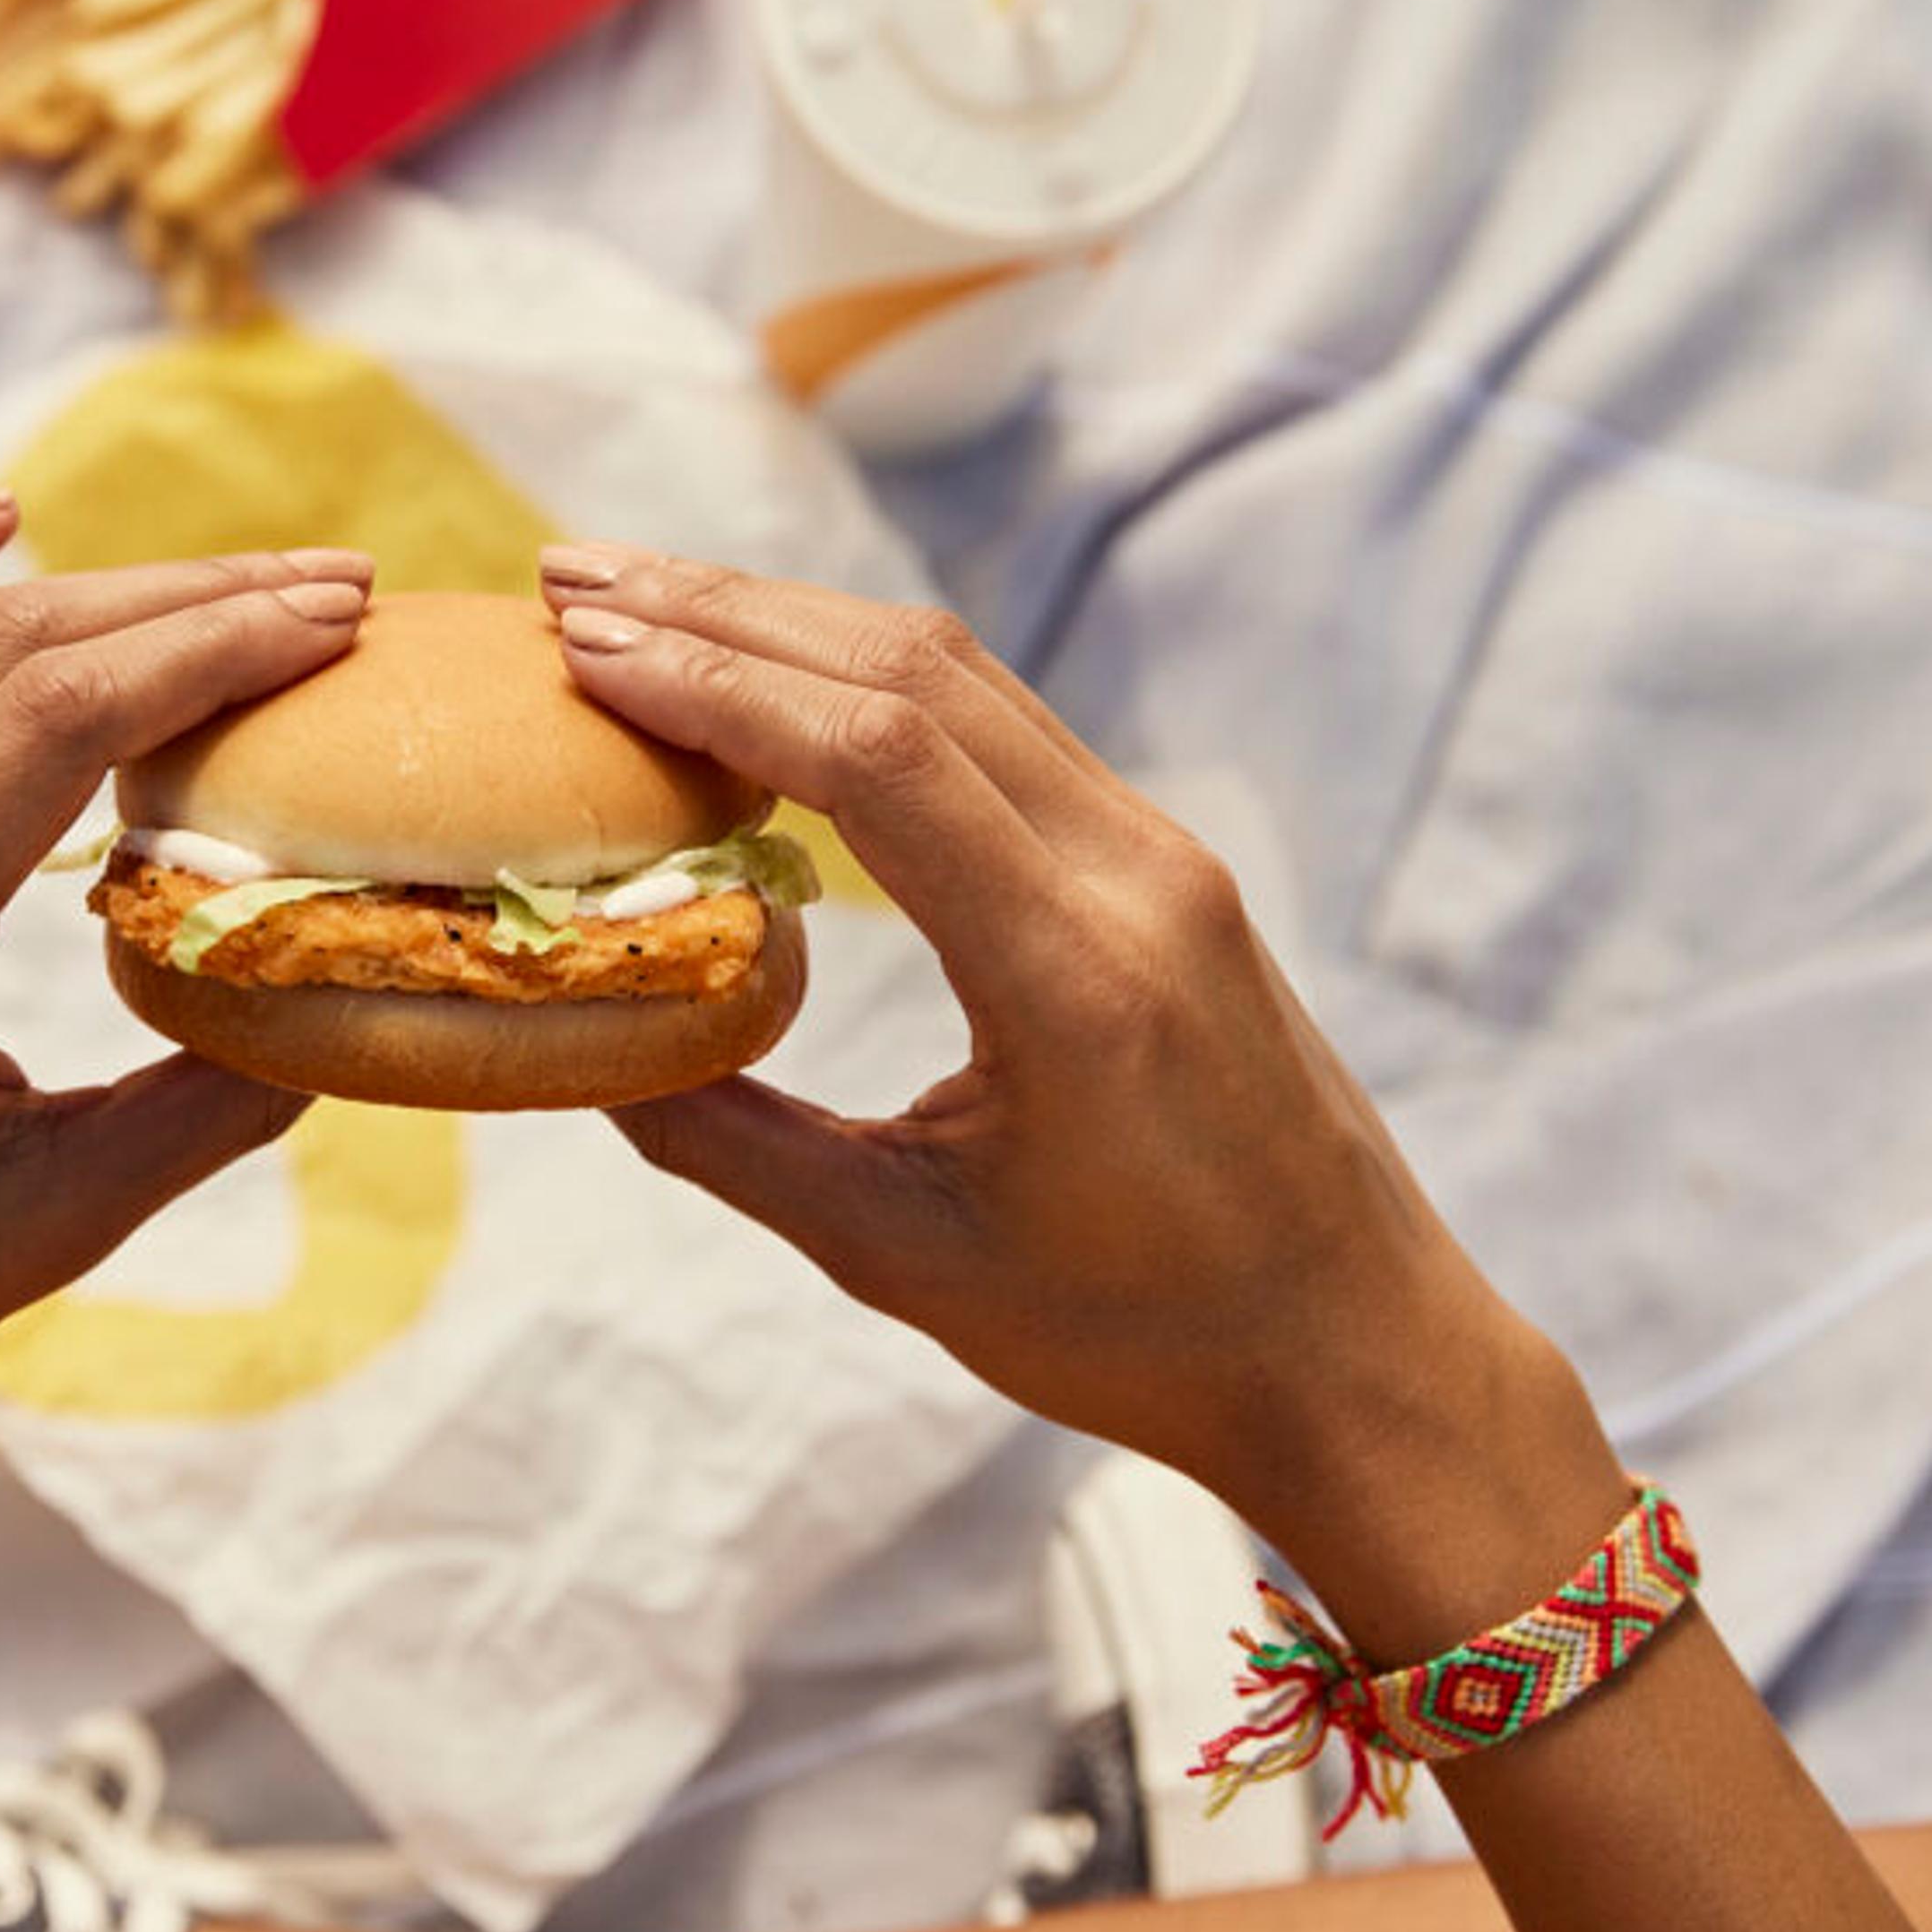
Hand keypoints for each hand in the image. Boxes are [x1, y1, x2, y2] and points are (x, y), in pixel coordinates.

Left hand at [0, 499, 374, 1521]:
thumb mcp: (40, 1225)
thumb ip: (202, 1111)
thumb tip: (342, 1000)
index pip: (66, 721)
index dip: (218, 649)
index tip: (335, 624)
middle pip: (9, 650)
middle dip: (189, 604)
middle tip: (331, 591)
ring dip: (81, 595)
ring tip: (220, 589)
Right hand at [540, 543, 1628, 1655]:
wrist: (1361, 1351)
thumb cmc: (1144, 1335)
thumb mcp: (905, 1257)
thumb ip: (734, 1143)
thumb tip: (581, 1047)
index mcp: (1073, 973)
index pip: (876, 757)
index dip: (714, 682)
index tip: (583, 647)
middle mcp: (1134, 876)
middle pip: (910, 674)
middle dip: (725, 612)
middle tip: (569, 580)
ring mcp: (1162, 857)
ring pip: (960, 677)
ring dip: (794, 622)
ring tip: (644, 598)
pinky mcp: (1165, 865)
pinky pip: (1002, 724)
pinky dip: (869, 677)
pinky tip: (780, 676)